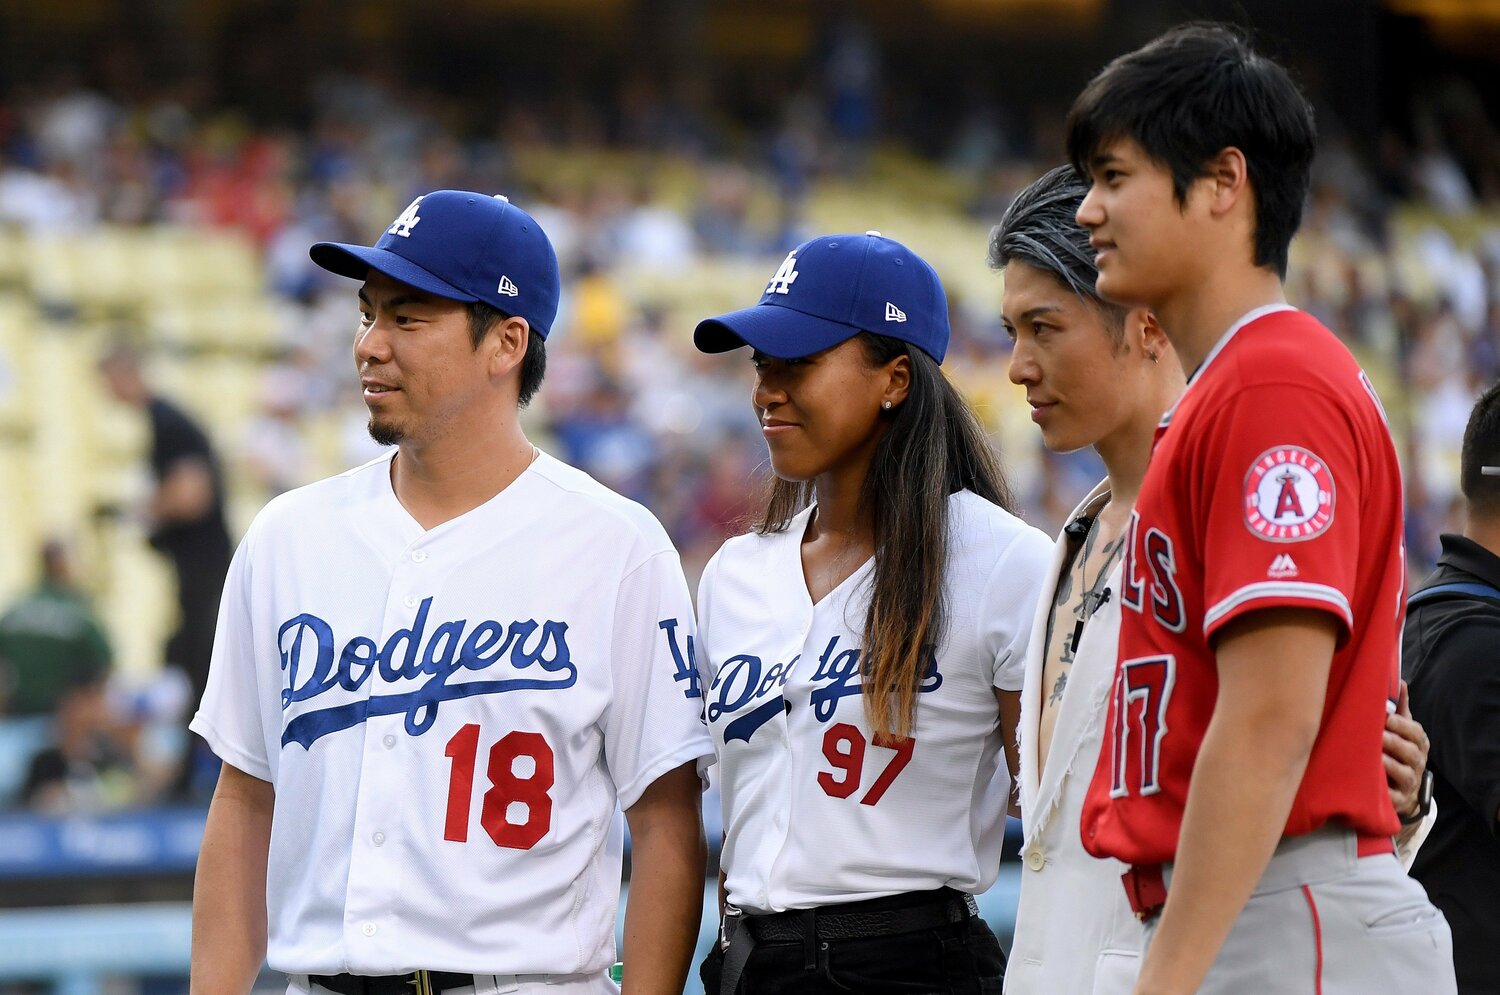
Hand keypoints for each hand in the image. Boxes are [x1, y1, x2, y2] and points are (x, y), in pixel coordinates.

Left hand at [1384, 680, 1428, 818]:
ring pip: (1403, 773)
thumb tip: (1399, 681)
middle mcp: (1417, 762)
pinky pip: (1394, 796)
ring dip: (1389, 764)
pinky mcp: (1399, 800)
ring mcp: (1409, 782)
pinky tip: (1372, 783)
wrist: (1405, 790)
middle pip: (1410, 751)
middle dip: (1394, 742)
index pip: (1415, 732)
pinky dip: (1385, 791)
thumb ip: (1400, 709)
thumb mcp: (1402, 730)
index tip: (1384, 716)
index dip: (1401, 724)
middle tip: (1377, 734)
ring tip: (1374, 756)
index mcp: (1418, 743)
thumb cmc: (1399, 751)